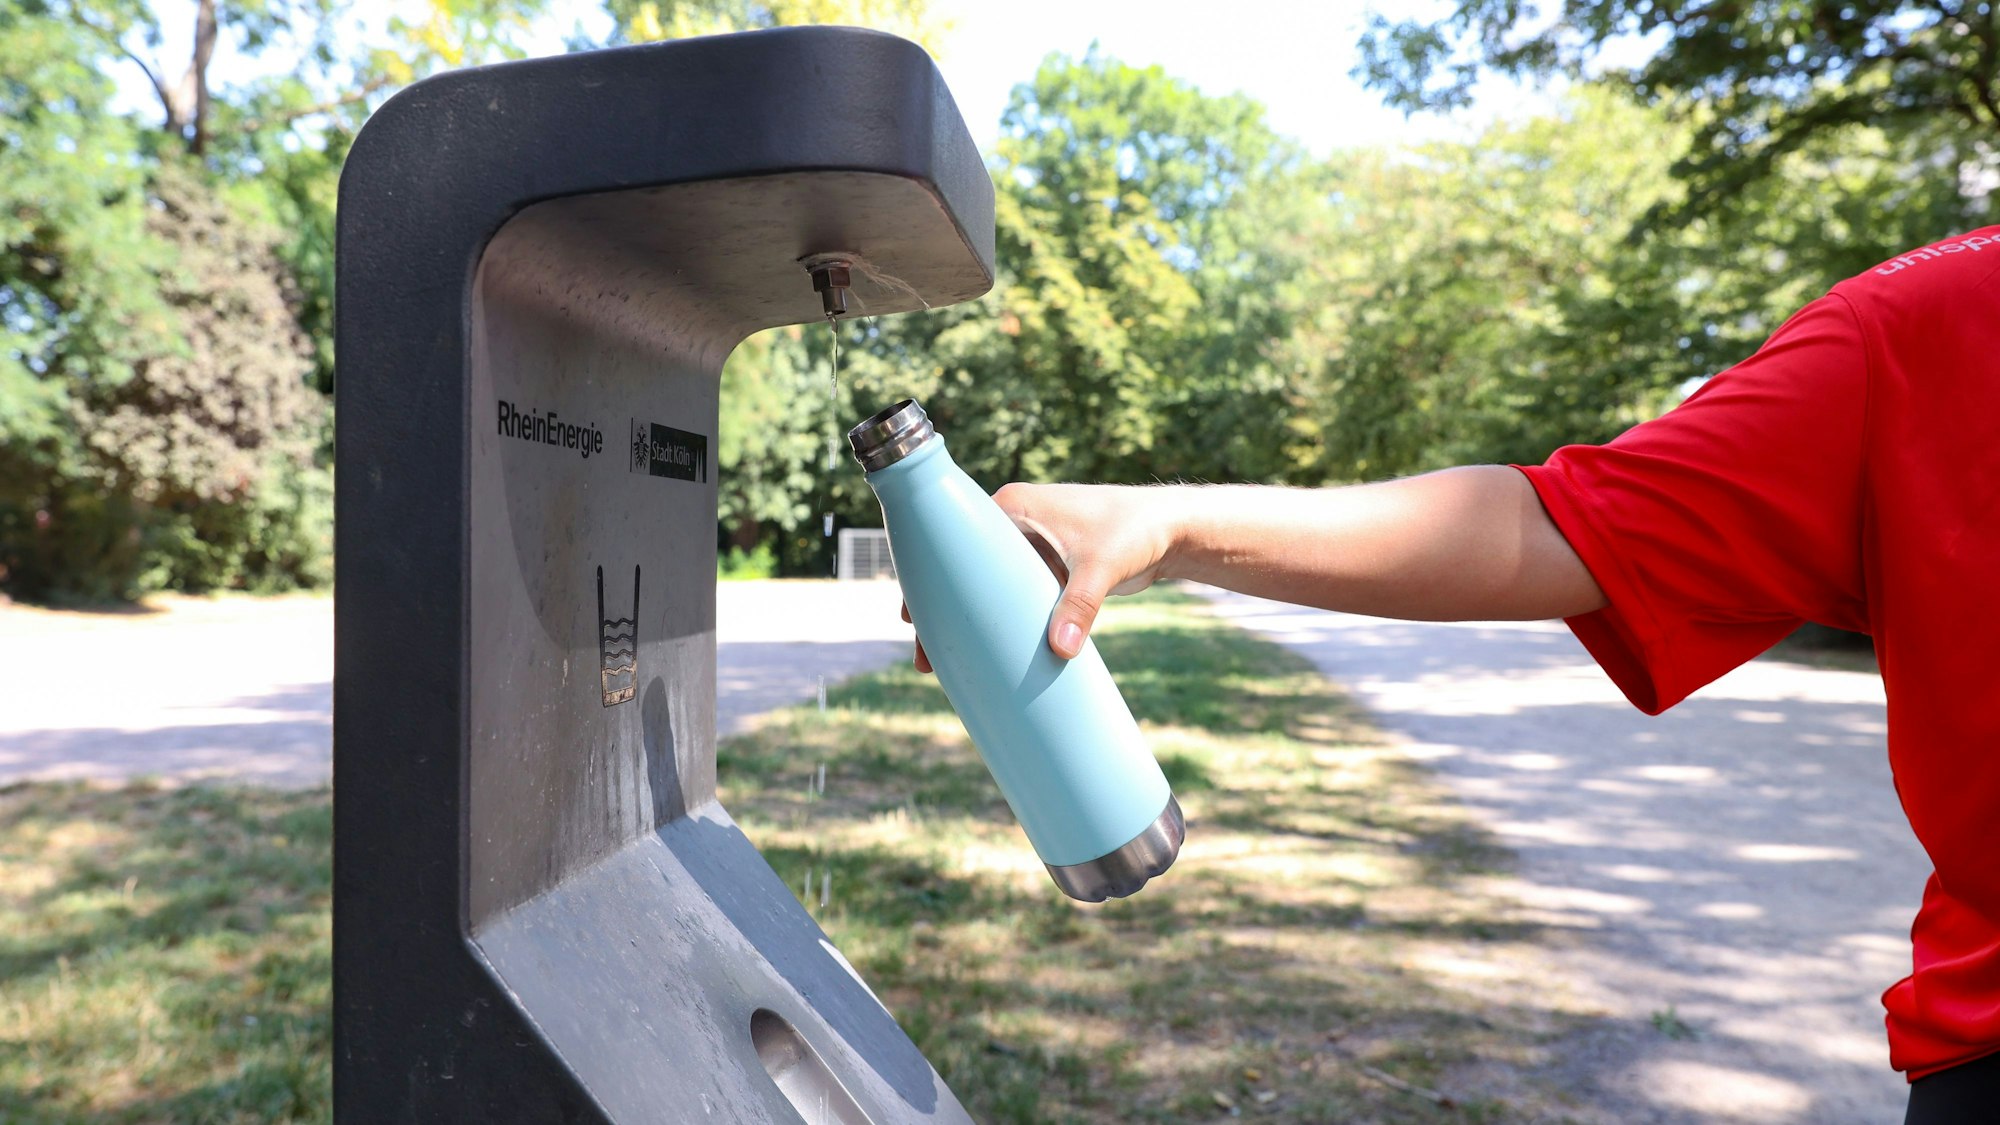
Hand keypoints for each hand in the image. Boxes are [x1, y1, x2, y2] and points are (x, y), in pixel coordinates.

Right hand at [901, 483, 1175, 671]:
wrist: (1173, 529)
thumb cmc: (1136, 530)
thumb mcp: (1102, 566)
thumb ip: (1080, 604)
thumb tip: (1060, 649)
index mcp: (1013, 507)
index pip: (955, 544)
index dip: (931, 582)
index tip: (913, 618)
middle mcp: (1015, 524)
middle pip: (964, 572)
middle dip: (942, 612)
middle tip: (924, 656)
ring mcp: (1030, 548)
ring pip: (986, 589)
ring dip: (968, 621)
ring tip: (946, 664)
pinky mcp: (1049, 569)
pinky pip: (1012, 599)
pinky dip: (998, 623)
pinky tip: (986, 653)